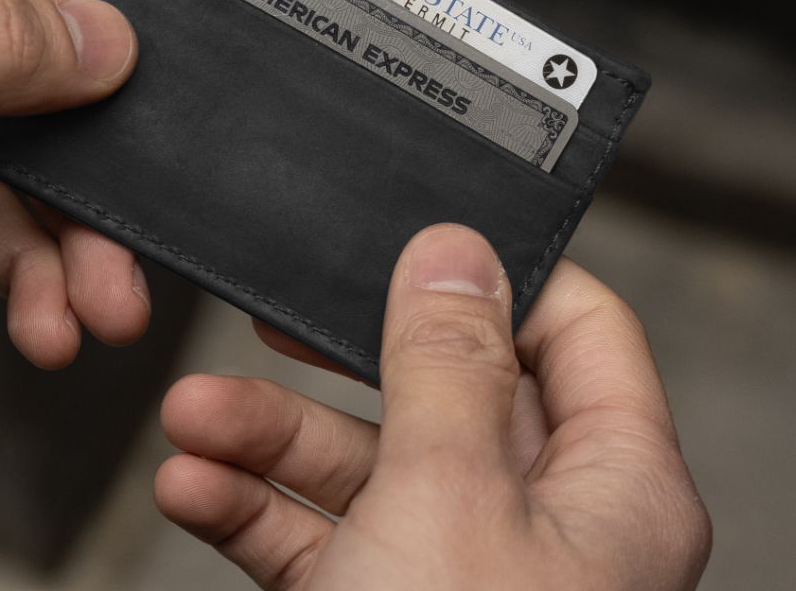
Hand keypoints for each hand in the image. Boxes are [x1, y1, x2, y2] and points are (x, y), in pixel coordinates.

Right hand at [156, 224, 710, 589]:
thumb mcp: (448, 502)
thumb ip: (449, 364)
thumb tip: (458, 248)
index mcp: (609, 489)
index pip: (576, 332)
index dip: (498, 277)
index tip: (408, 241)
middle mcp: (538, 525)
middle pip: (438, 393)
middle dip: (337, 361)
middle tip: (269, 315)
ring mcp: (454, 574)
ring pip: (363, 467)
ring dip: (268, 438)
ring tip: (189, 419)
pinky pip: (318, 538)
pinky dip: (253, 509)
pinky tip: (191, 486)